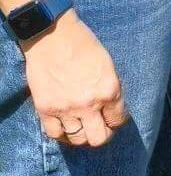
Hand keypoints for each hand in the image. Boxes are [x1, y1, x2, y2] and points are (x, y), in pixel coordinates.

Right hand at [24, 10, 127, 147]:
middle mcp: (89, 104)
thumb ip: (109, 88)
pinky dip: (61, 134)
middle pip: (99, 138)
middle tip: (99, 127)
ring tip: (82, 127)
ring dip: (82, 136)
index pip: (118, 120)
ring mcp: (66, 108)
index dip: (116, 121)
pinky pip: (55, 134)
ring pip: (78, 140)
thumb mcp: (107, 65)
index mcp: (109, 90)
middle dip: (102, 134)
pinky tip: (65, 127)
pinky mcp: (46, 109)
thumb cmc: (83, 44)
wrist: (52, 35)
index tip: (112, 118)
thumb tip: (110, 107)